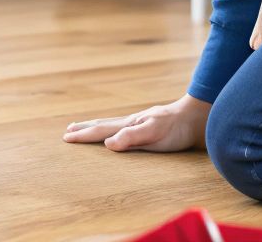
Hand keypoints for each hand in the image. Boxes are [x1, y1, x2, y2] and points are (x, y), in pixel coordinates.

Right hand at [62, 94, 210, 152]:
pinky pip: (121, 128)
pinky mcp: (147, 126)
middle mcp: (131, 122)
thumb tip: (107, 143)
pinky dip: (110, 129)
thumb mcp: (154, 133)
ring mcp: (139, 123)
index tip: (66, 137)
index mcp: (129, 124)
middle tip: (68, 130)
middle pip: (103, 124)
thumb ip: (131, 137)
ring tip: (83, 127)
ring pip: (111, 125)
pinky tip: (114, 132)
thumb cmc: (175, 128)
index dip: (84, 135)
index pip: (101, 130)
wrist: (195, 118)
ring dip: (95, 127)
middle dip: (85, 128)